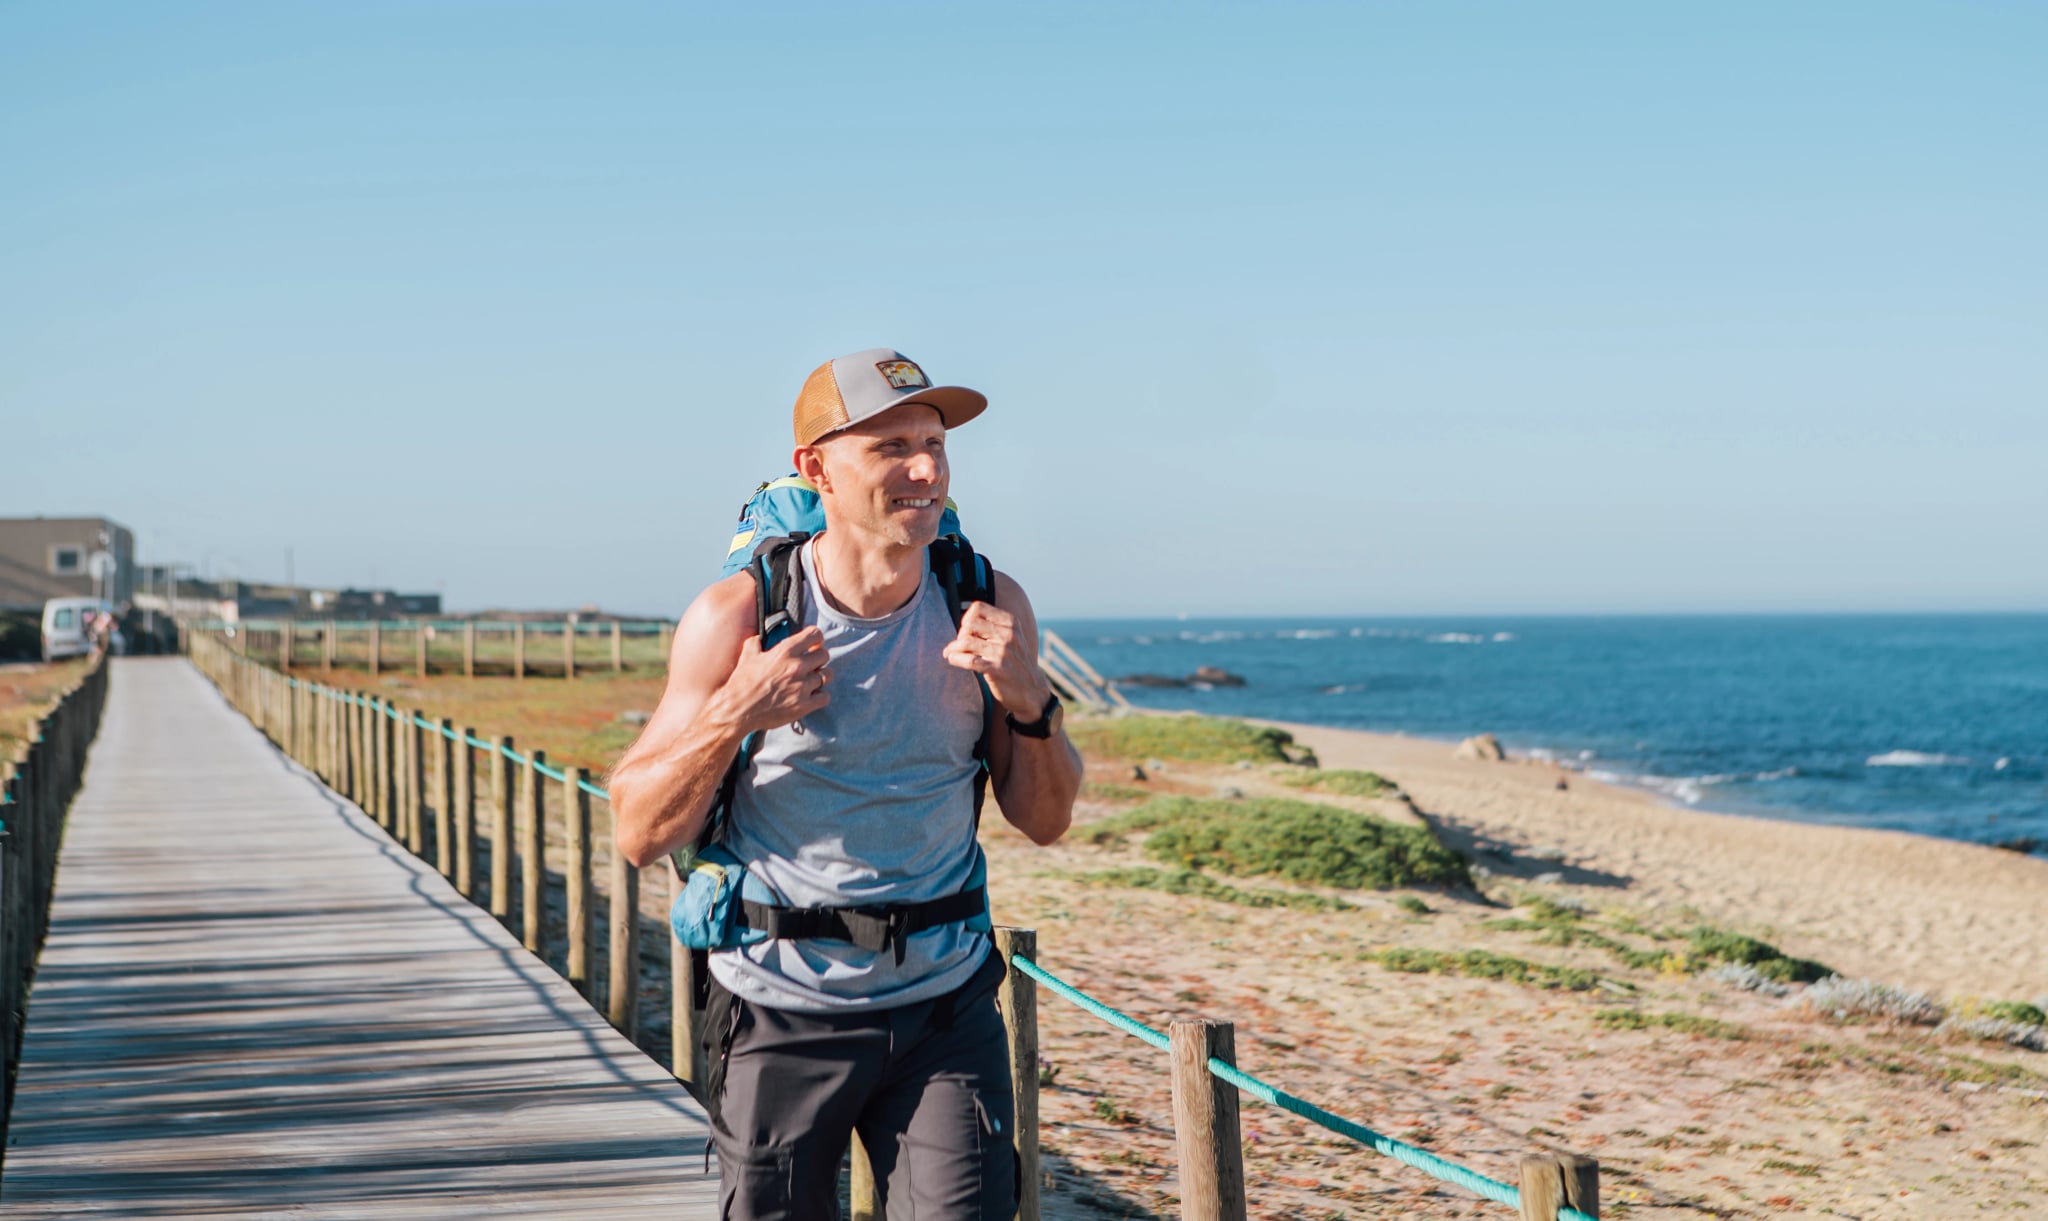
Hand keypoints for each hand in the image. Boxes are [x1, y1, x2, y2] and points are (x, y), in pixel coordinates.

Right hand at [713, 625, 830, 734]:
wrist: (737, 710)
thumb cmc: (742, 683)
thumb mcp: (747, 656)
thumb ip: (756, 643)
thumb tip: (759, 638)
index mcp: (785, 651)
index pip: (815, 634)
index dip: (816, 639)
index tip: (813, 645)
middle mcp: (797, 666)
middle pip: (824, 655)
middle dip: (818, 659)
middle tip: (811, 665)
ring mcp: (802, 687)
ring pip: (827, 675)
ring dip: (820, 677)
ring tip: (811, 681)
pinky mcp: (804, 705)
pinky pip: (825, 697)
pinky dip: (820, 696)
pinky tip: (811, 696)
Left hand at [942, 601, 1049, 720]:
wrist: (1032, 690)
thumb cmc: (1016, 662)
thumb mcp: (1012, 638)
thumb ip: (993, 627)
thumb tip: (963, 622)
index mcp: (1011, 623)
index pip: (978, 607)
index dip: (967, 618)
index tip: (966, 631)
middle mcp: (1008, 635)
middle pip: (970, 624)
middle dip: (960, 634)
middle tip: (959, 646)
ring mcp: (1003, 652)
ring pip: (966, 642)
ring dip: (953, 648)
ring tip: (949, 653)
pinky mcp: (997, 669)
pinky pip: (969, 660)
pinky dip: (955, 659)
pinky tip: (953, 660)